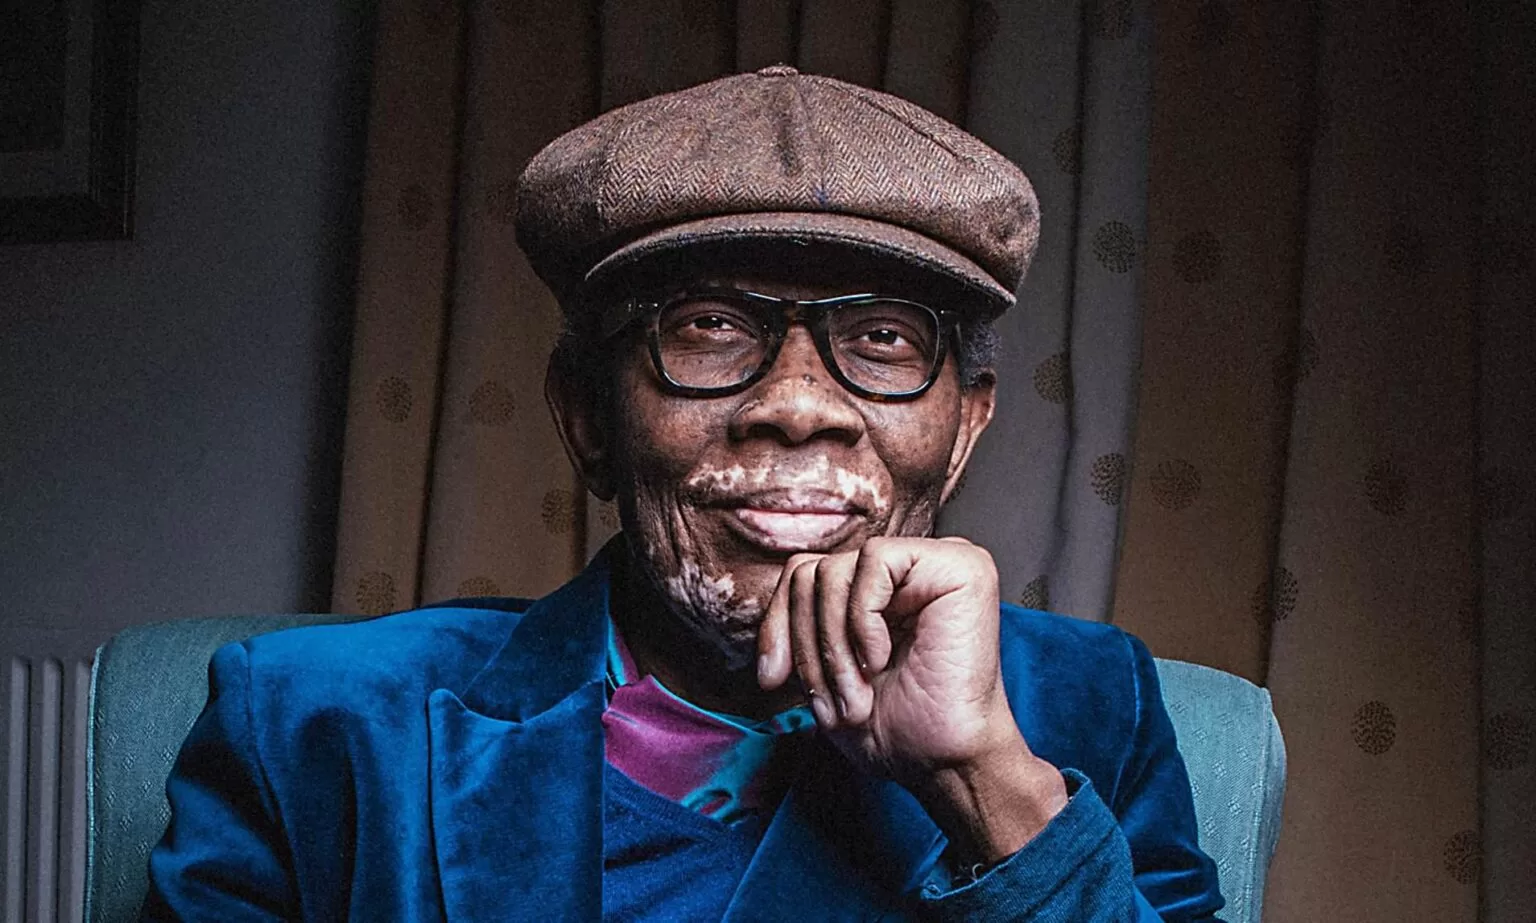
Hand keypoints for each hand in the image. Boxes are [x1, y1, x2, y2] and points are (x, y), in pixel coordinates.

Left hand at [756, 536, 1067, 858]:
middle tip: (834, 701)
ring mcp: (935, 560)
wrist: (942, 762)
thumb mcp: (821, 670)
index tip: (773, 680)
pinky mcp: (957, 565)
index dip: (779, 625)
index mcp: (878, 587)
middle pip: (812, 573)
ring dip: (833, 645)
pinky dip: (863, 619)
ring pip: (834, 571)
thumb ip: (797, 625)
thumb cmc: (893, 725)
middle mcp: (908, 566)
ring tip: (858, 694)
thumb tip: (760, 602)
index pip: (802, 575)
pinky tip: (881, 659)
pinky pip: (875, 561)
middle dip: (807, 644)